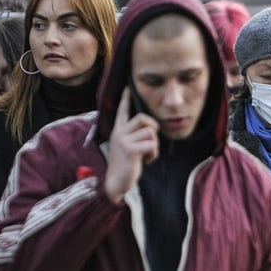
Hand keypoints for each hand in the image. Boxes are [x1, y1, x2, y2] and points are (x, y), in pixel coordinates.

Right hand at [103, 88, 158, 203]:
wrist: (116, 183)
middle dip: (153, 127)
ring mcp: (123, 140)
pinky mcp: (130, 150)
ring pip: (151, 132)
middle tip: (151, 140)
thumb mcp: (128, 146)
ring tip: (147, 155)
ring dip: (154, 145)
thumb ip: (135, 136)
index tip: (127, 87)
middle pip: (143, 118)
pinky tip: (147, 161)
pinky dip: (154, 154)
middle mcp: (119, 132)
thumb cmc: (126, 164)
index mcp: (118, 130)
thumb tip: (151, 129)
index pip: (122, 110)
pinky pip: (152, 144)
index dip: (125, 99)